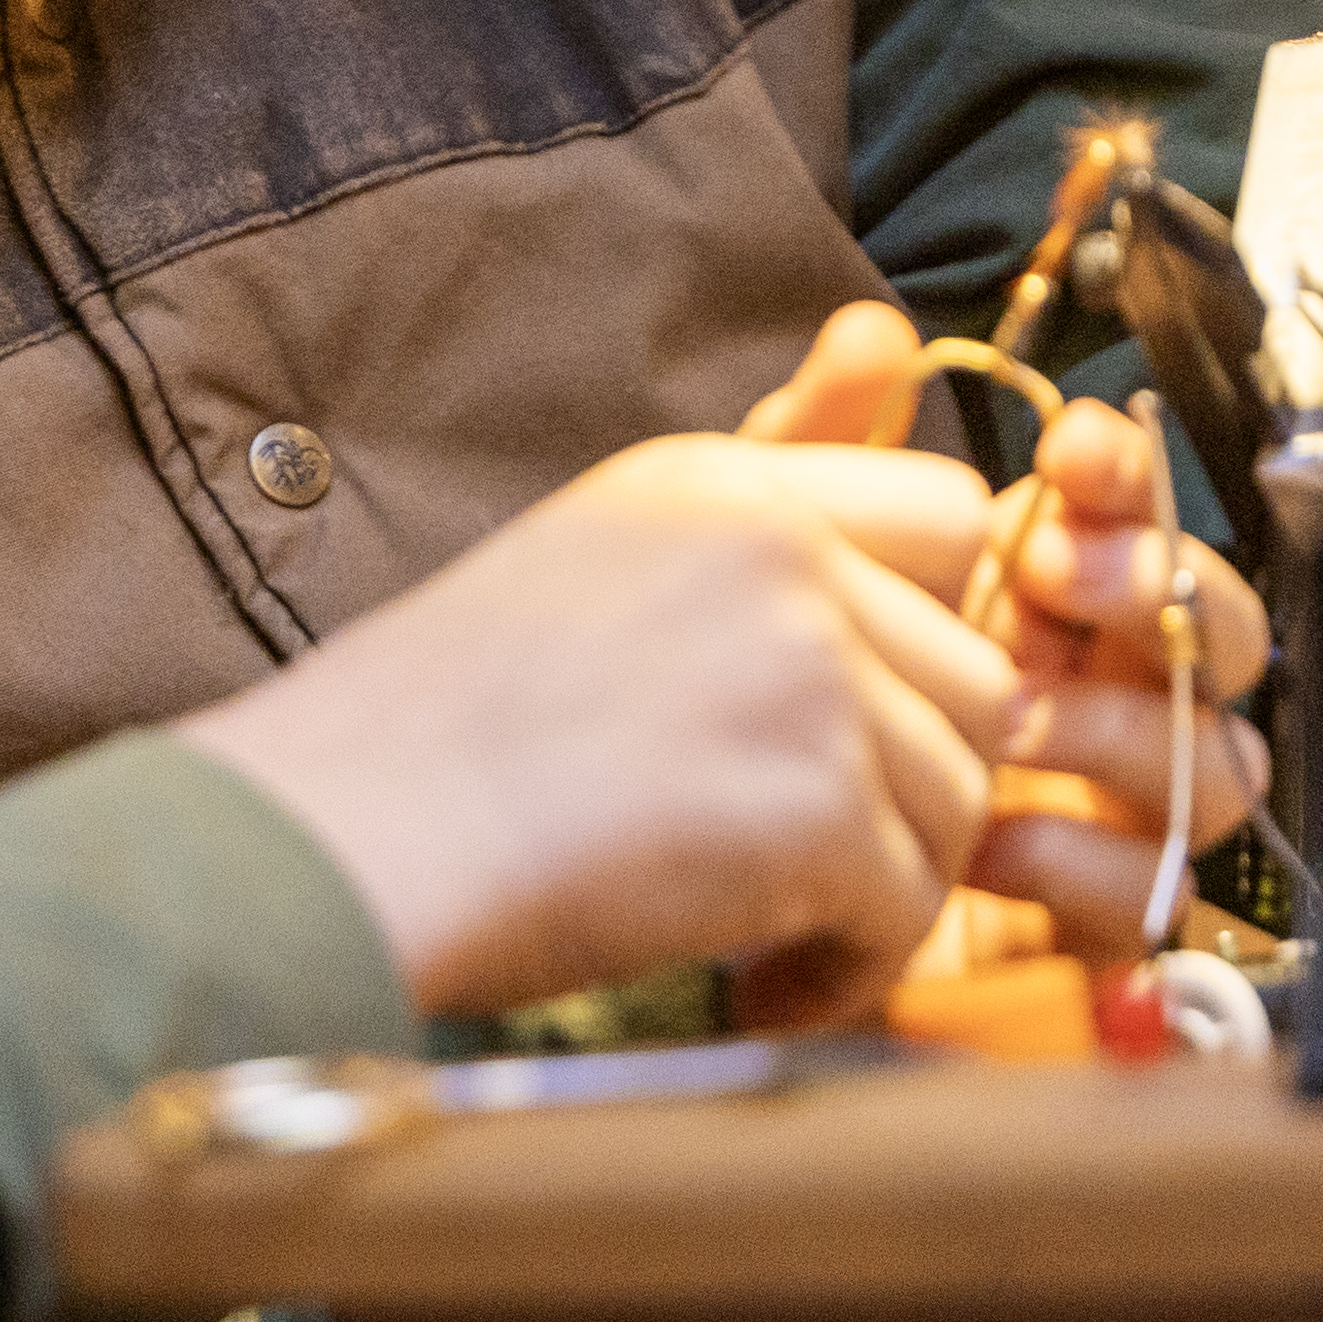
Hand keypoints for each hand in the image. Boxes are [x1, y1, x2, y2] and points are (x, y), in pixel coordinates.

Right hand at [176, 317, 1261, 1023]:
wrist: (345, 836)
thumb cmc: (440, 726)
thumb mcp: (605, 553)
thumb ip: (766, 473)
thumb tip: (890, 336)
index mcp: (721, 483)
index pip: (949, 515)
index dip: (921, 630)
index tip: (837, 718)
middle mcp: (780, 550)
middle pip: (977, 673)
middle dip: (908, 779)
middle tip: (796, 847)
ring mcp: (808, 671)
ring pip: (958, 798)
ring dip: (880, 883)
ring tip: (760, 926)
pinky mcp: (816, 804)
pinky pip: (911, 913)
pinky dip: (845, 970)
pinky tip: (752, 984)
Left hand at [794, 346, 1273, 961]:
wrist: (714, 852)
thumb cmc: (774, 693)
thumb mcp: (782, 559)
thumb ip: (823, 445)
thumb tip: (872, 332)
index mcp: (1053, 592)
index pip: (1140, 512)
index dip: (1128, 475)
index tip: (1070, 449)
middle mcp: (1106, 688)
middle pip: (1219, 629)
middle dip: (1154, 586)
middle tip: (1052, 573)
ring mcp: (1114, 805)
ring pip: (1216, 761)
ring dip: (1120, 728)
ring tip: (1010, 714)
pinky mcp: (1091, 917)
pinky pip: (1155, 892)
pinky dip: (1083, 862)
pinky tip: (992, 840)